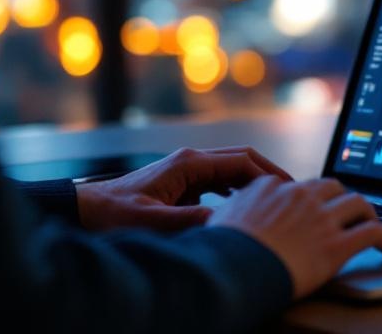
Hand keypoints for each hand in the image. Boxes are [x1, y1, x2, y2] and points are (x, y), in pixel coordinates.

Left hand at [76, 146, 292, 230]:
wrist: (88, 210)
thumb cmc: (114, 215)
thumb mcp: (152, 221)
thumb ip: (189, 220)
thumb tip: (224, 220)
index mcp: (188, 163)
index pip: (242, 160)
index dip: (270, 173)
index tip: (291, 189)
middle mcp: (191, 161)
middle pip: (242, 160)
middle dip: (269, 174)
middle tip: (294, 195)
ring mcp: (187, 170)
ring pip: (232, 170)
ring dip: (254, 182)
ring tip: (276, 202)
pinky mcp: (183, 182)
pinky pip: (220, 181)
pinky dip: (238, 190)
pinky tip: (246, 207)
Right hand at [208, 177, 381, 298]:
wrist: (231, 270)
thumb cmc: (219, 253)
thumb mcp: (218, 220)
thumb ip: (232, 211)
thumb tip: (225, 213)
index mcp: (271, 188)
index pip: (297, 186)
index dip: (308, 198)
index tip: (312, 207)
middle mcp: (299, 196)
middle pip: (331, 187)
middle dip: (341, 198)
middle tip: (347, 210)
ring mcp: (320, 219)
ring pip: (357, 203)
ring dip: (368, 213)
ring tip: (374, 223)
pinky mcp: (337, 244)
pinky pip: (374, 233)